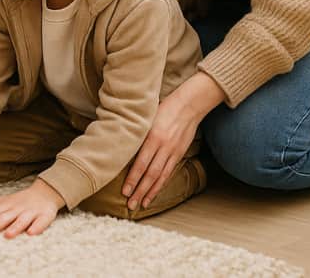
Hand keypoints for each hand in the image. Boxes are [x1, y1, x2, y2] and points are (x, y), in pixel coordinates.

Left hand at [0, 179, 65, 237]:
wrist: (45, 192)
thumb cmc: (22, 201)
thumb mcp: (6, 201)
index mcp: (8, 205)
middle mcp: (18, 209)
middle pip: (6, 217)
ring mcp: (32, 213)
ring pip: (23, 220)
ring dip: (15, 227)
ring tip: (8, 235)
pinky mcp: (45, 216)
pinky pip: (41, 222)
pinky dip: (37, 227)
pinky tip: (32, 233)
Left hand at [123, 71, 223, 210]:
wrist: (189, 105)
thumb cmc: (163, 108)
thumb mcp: (147, 117)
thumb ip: (137, 133)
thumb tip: (120, 144)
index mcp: (153, 137)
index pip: (141, 163)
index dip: (133, 179)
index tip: (125, 191)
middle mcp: (163, 147)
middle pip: (150, 174)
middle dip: (139, 191)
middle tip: (130, 205)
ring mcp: (173, 151)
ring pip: (160, 176)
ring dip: (150, 192)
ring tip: (141, 204)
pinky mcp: (179, 154)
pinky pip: (169, 172)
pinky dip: (161, 185)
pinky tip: (154, 193)